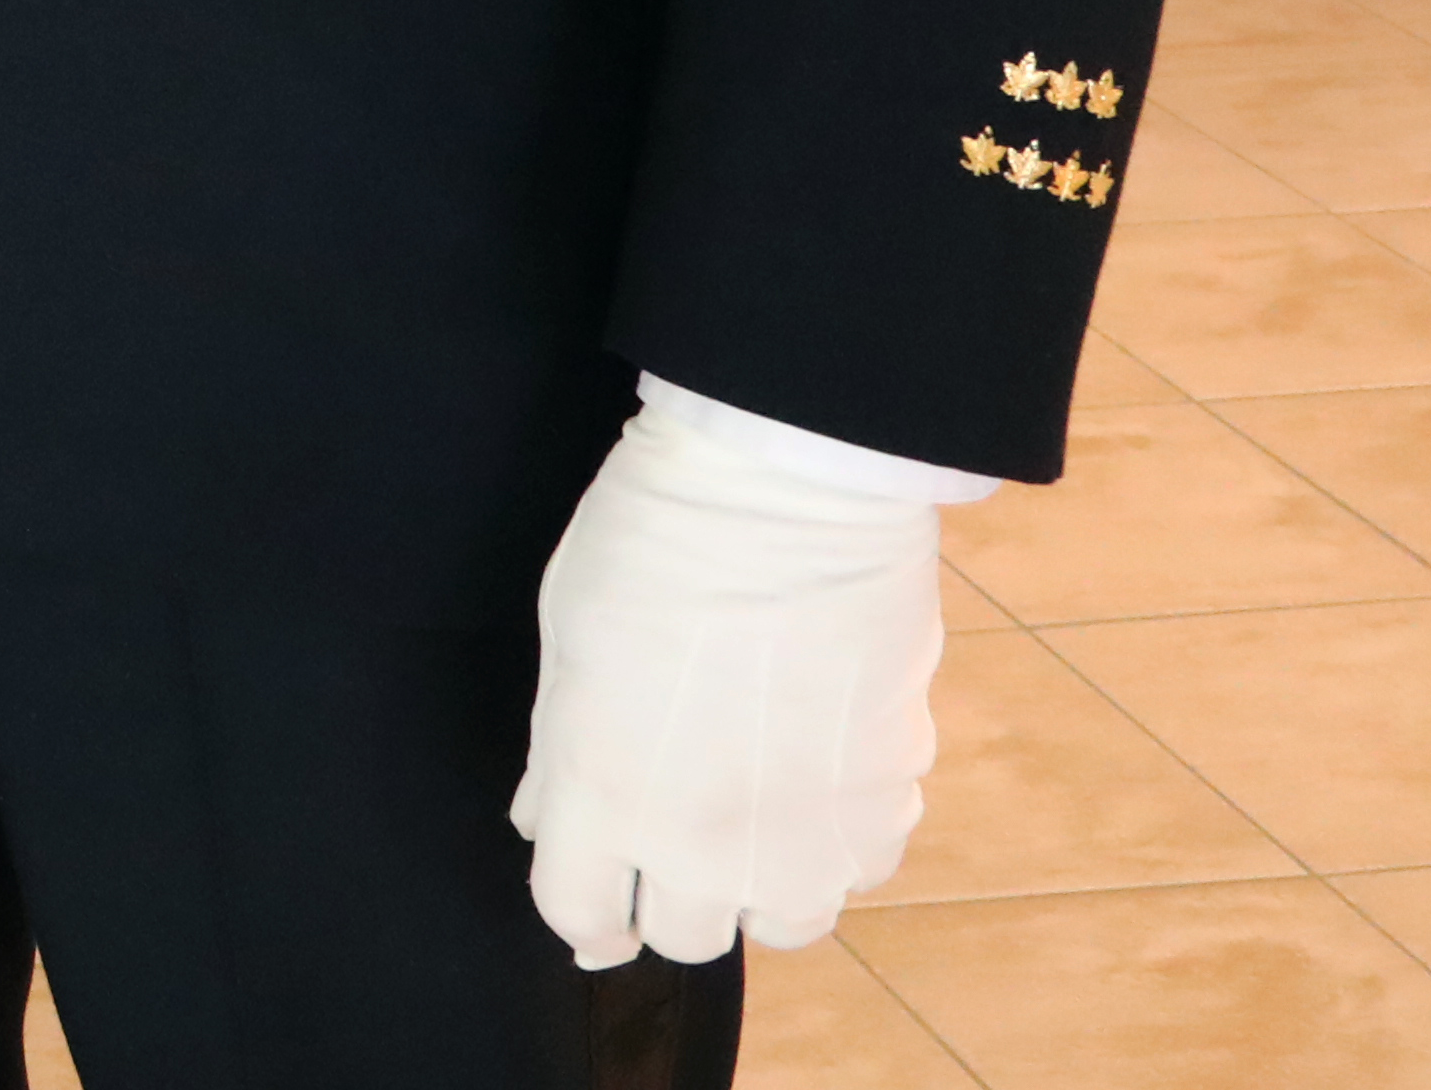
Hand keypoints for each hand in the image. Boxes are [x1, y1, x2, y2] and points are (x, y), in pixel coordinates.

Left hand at [517, 386, 961, 964]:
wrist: (786, 494)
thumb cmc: (650, 544)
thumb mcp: (565, 645)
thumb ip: (559, 756)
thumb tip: (548, 819)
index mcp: (603, 800)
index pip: (581, 917)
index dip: (585, 915)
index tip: (597, 900)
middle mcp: (699, 844)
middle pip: (684, 936)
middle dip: (670, 896)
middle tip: (677, 833)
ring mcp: (800, 837)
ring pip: (782, 921)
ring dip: (762, 883)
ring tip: (757, 813)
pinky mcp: (882, 805)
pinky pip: (861, 868)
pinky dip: (839, 841)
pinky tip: (822, 776)